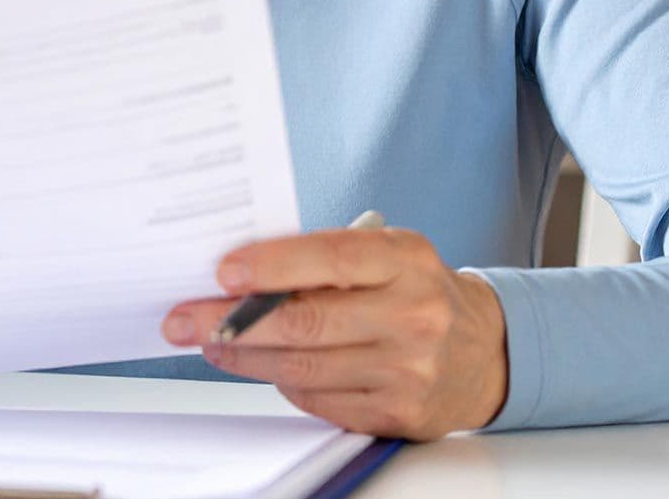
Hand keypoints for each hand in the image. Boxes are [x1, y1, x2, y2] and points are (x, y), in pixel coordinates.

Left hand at [159, 225, 507, 439]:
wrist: (485, 350)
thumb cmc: (416, 291)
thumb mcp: (387, 255)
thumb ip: (326, 259)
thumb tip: (240, 273)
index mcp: (406, 260)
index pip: (331, 258)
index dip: (272, 265)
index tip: (222, 271)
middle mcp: (413, 314)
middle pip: (306, 321)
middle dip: (231, 322)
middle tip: (183, 319)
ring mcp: (408, 369)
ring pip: (304, 367)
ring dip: (244, 356)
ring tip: (207, 342)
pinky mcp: (398, 413)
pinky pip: (320, 400)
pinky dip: (282, 383)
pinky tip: (259, 366)